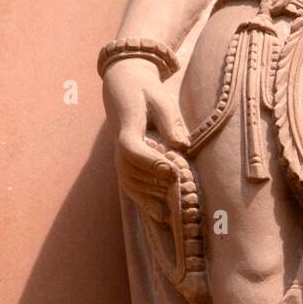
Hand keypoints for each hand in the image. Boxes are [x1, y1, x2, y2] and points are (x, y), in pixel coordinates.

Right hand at [102, 58, 189, 221]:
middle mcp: (119, 147)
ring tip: (175, 207)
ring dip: (151, 197)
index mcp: (127, 128)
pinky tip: (162, 217)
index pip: (132, 150)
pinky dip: (145, 202)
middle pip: (131, 173)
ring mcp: (120, 158)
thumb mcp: (159, 99)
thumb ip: (170, 122)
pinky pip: (132, 187)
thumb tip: (181, 145)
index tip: (173, 171)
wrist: (124, 87)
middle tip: (183, 192)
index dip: (151, 163)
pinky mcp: (126, 165)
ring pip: (130, 184)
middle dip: (156, 185)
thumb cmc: (145, 91)